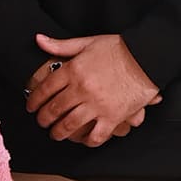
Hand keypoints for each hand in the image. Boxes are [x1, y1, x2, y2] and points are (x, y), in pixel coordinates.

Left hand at [25, 33, 161, 146]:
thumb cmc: (119, 48)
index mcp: (73, 71)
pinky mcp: (113, 116)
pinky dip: (87, 141)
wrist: (148, 57)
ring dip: (58, 132)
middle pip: (54, 109)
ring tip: (56, 134)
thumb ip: (61, 45)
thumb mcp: (88, 42)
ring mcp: (97, 105)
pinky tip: (83, 140)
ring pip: (69, 125)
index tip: (31, 107)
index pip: (45, 89)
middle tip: (41, 122)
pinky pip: (96, 135)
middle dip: (43, 119)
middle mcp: (82, 90)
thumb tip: (38, 39)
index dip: (34, 101)